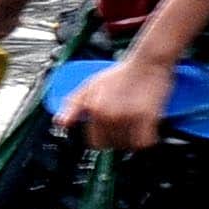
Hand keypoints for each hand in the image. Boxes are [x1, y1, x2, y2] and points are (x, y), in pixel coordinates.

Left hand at [57, 55, 175, 151]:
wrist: (148, 62)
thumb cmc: (120, 73)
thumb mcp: (89, 85)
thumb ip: (72, 104)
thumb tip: (61, 122)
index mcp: (94, 108)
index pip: (95, 142)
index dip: (101, 139)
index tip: (107, 133)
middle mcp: (110, 114)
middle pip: (112, 145)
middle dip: (116, 139)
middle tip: (123, 125)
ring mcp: (128, 117)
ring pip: (128, 145)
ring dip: (131, 140)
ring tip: (133, 125)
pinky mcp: (147, 117)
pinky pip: (144, 142)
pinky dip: (145, 139)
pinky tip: (144, 130)